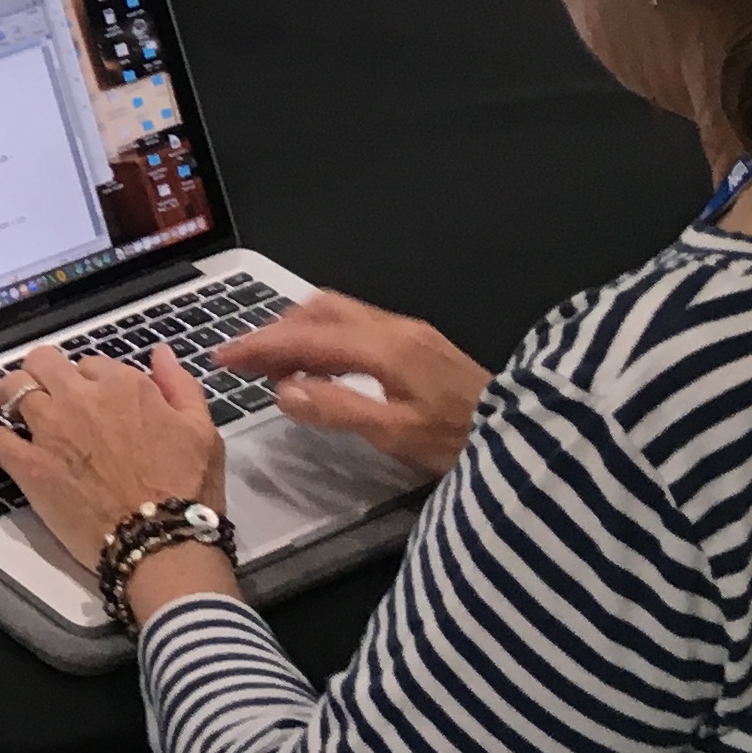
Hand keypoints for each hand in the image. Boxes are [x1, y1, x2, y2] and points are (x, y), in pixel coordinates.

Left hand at [0, 340, 230, 575]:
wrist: (161, 540)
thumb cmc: (187, 489)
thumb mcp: (202, 430)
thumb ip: (179, 385)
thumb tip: (160, 352)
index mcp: (123, 386)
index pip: (91, 363)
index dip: (90, 380)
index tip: (92, 399)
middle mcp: (81, 398)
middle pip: (43, 362)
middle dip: (43, 373)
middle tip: (45, 393)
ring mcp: (50, 430)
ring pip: (13, 388)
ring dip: (10, 394)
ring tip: (10, 407)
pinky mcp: (29, 465)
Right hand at [212, 290, 485, 479]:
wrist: (529, 437)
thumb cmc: (462, 441)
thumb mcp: (396, 435)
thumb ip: (337, 409)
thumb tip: (284, 390)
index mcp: (385, 346)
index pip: (306, 336)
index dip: (259, 344)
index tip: (222, 356)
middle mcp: (395, 328)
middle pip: (320, 310)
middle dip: (276, 330)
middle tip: (244, 360)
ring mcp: (410, 333)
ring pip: (339, 314)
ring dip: (300, 333)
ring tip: (275, 366)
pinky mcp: (421, 346)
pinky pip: (357, 327)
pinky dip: (325, 340)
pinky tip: (321, 368)